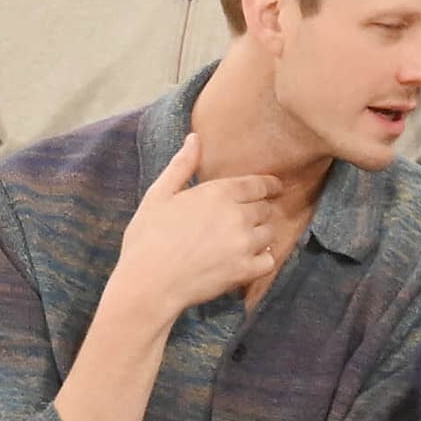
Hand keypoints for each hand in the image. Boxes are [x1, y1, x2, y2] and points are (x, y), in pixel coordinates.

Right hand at [115, 133, 281, 322]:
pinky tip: (248, 259)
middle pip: (265, 209)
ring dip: (261, 235)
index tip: (273, 188)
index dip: (268, 185)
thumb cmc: (148, 238)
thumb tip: (194, 138)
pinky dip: (263, 259)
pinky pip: (269, 261)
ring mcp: (243, 244)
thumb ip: (182, 166)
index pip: (257, 184)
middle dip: (259, 212)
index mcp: (217, 193)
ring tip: (246, 240)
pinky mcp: (244, 271)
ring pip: (269, 234)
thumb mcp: (159, 194)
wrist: (149, 283)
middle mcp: (236, 216)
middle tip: (248, 219)